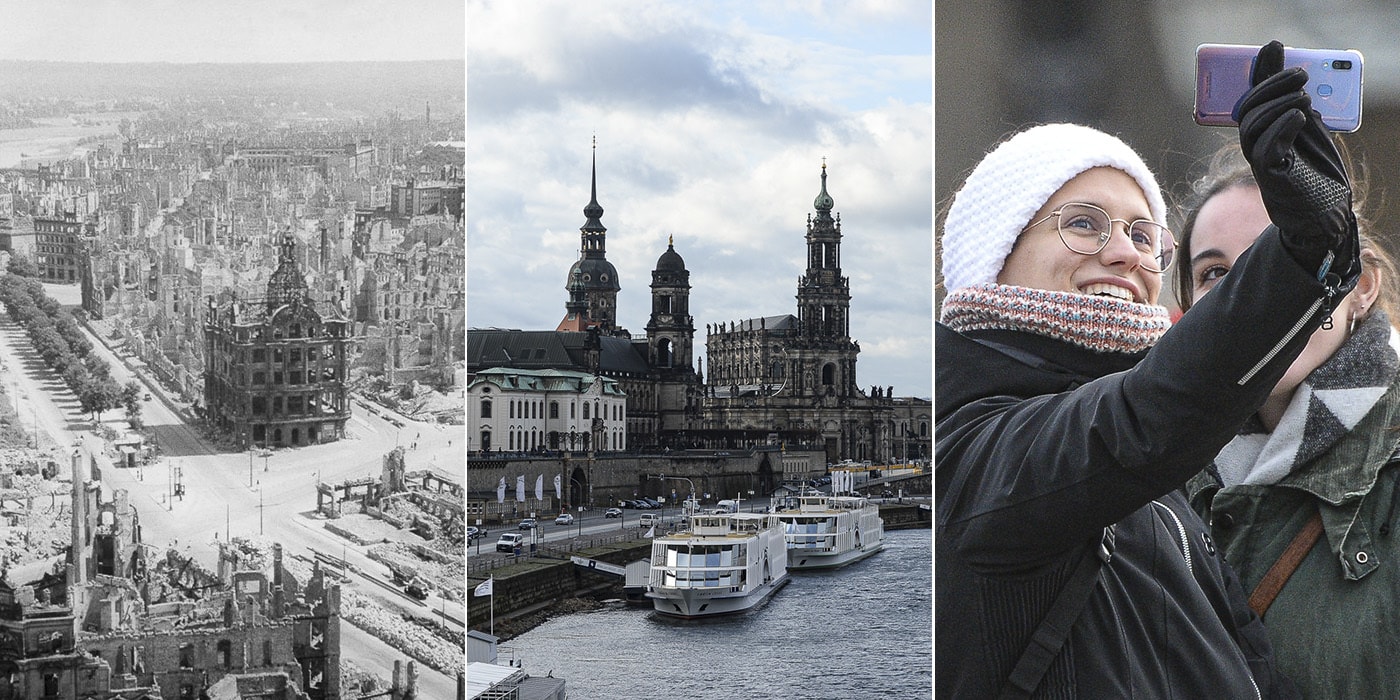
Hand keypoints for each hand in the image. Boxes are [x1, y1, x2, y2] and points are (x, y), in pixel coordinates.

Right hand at [1235, 40, 1355, 268]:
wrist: (1324, 209)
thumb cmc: (1315, 170)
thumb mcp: (1307, 127)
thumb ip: (1294, 100)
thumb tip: (1290, 70)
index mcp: (1261, 133)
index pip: (1252, 96)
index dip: (1260, 72)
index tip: (1274, 48)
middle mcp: (1254, 147)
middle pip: (1248, 111)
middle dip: (1272, 87)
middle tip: (1301, 75)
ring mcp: (1260, 163)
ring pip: (1252, 128)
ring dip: (1278, 106)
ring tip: (1304, 98)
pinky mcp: (1272, 177)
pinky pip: (1266, 150)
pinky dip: (1282, 128)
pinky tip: (1300, 117)